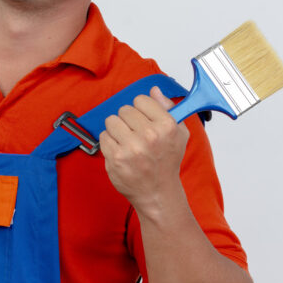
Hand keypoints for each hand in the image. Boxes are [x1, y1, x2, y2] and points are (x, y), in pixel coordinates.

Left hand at [99, 86, 189, 209]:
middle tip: (135, 134)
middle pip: (124, 109)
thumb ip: (168, 108)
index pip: (141, 100)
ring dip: (116, 130)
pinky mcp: (115, 158)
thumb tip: (154, 90)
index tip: (144, 119)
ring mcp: (131, 148)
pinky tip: (120, 151)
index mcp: (167, 126)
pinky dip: (109, 143)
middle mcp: (149, 136)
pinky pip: (103, 136)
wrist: (158, 193)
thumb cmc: (167, 162)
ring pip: (111, 120)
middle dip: (128, 120)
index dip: (141, 109)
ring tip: (126, 142)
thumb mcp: (179, 133)